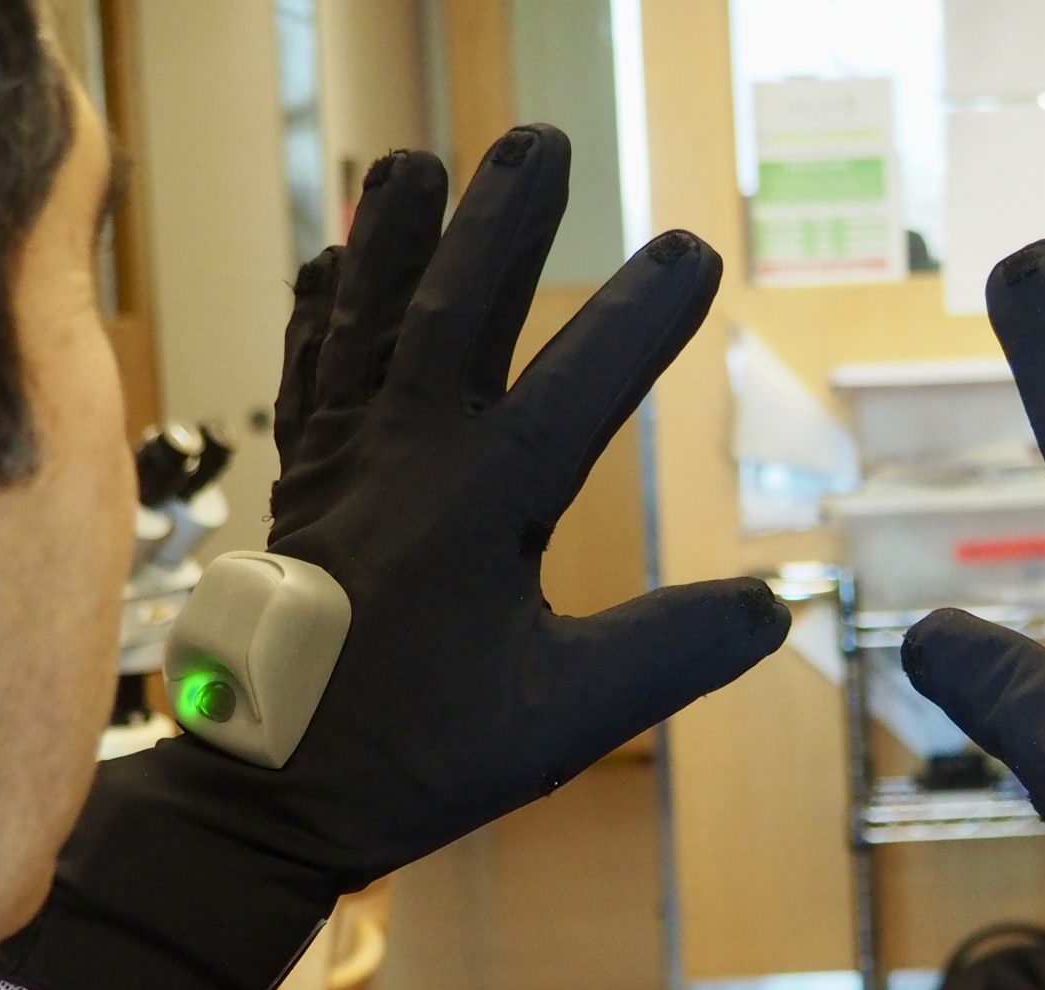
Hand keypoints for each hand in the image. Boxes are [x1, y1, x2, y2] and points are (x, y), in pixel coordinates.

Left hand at [0, 127, 787, 989]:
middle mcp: (404, 459)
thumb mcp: (567, 716)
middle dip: (500, 224)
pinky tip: (328, 261)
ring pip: (367, 326)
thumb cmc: (419, 756)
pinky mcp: (300, 486)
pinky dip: (319, 313)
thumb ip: (672, 652)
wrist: (270, 795)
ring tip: (414, 161)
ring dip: (393, 240)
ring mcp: (342, 465)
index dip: (639, 314)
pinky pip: (308, 376)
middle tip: (537, 140)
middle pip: (453, 313)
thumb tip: (774, 607)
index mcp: (481, 504)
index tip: (692, 247)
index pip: (578, 383)